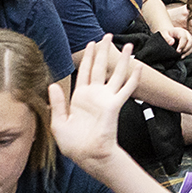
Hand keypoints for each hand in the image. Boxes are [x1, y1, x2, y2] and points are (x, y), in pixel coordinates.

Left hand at [48, 38, 138, 171]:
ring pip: (116, 74)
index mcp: (80, 97)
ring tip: (129, 46)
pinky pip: (126, 89)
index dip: (88, 57)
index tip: (92, 43)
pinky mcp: (114, 105)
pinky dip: (133, 78)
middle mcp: (95, 95)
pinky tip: (139, 68)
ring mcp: (106, 99)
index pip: (85, 72)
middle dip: (104, 51)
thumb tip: (52, 85)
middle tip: (108, 36)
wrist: (87, 155)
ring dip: (123, 60)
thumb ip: (57, 103)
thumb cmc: (73, 143)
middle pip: (100, 67)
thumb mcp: (58, 123)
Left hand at [160, 25, 191, 55]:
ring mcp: (190, 38)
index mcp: (181, 31)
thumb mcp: (164, 34)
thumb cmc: (167, 33)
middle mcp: (187, 34)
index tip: (177, 51)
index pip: (184, 38)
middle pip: (191, 42)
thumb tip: (171, 43)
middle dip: (185, 49)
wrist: (170, 32)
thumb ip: (167, 38)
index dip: (182, 45)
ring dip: (189, 51)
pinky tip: (190, 53)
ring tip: (182, 56)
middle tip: (179, 54)